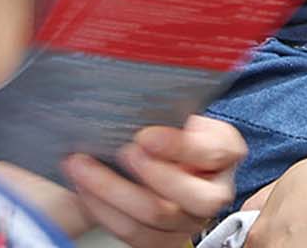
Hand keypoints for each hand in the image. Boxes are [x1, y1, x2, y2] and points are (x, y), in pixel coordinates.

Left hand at [61, 114, 246, 246]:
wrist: (142, 148)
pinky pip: (135, 235)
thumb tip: (133, 74)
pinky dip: (104, 211)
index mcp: (224, 150)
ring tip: (82, 166)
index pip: (213, 152)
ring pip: (157, 219)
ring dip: (113, 193)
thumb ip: (161, 98)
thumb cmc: (157, 120)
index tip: (144, 135)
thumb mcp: (168, 103)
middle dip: (152, 176)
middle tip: (118, 152)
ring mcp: (190, 220)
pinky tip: (84, 188)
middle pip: (194, 199)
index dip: (179, 147)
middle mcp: (215, 191)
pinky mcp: (163, 238)